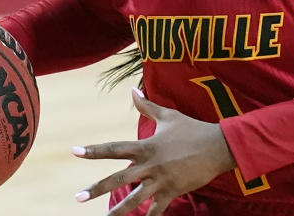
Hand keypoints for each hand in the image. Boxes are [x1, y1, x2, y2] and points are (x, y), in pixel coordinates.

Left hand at [72, 88, 236, 215]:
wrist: (218, 146)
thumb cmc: (192, 129)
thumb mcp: (169, 116)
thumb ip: (147, 106)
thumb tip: (132, 90)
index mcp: (146, 146)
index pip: (114, 148)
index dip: (94, 150)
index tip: (75, 151)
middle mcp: (150, 165)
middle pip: (118, 179)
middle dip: (96, 189)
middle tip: (78, 197)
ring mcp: (161, 180)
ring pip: (134, 199)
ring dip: (118, 211)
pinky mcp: (173, 191)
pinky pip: (157, 208)